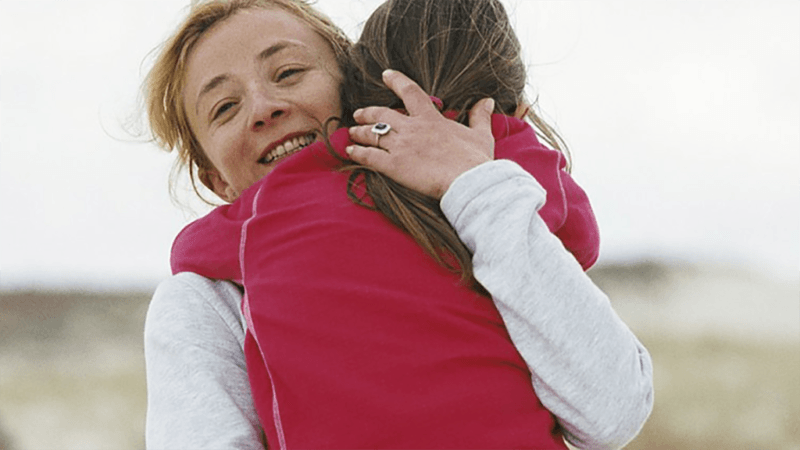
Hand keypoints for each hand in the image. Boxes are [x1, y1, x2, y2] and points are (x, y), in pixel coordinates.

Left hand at [347, 70, 494, 198]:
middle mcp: (412, 128)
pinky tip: (350, 151)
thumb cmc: (476, 160)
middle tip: (358, 113)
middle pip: (382, 114)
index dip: (396, 81)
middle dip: (368, 112)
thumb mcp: (481, 135)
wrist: (468, 181)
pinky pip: (369, 156)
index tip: (385, 74)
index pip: (410, 92)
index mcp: (431, 119)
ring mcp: (401, 146)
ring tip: (351, 131)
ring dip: (359, 131)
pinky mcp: (393, 166)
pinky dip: (357, 152)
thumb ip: (480, 116)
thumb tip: (487, 101)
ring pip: (373, 133)